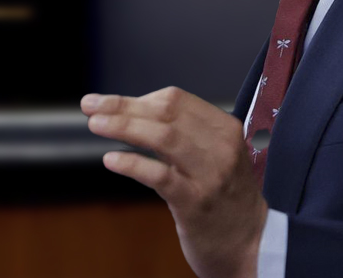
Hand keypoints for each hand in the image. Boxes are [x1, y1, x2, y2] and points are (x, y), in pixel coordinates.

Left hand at [82, 87, 266, 277]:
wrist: (251, 244)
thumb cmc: (225, 197)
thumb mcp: (217, 155)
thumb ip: (185, 133)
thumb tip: (133, 112)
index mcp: (225, 129)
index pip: (176, 100)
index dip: (138, 98)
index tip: (111, 102)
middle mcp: (221, 147)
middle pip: (164, 113)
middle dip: (122, 106)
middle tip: (91, 106)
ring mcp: (209, 175)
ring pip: (161, 137)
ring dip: (122, 127)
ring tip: (95, 125)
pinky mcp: (195, 202)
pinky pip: (159, 175)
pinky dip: (131, 163)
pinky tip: (111, 159)